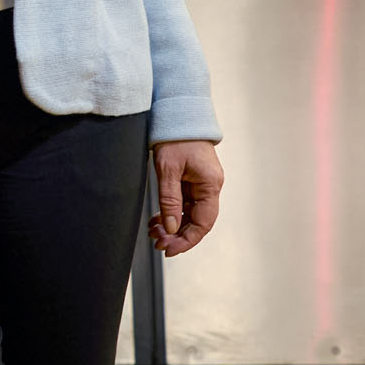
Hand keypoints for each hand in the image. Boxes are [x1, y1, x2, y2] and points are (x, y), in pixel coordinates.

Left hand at [150, 140, 222, 256]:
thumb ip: (169, 201)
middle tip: (157, 243)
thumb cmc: (175, 137)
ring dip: (172, 226)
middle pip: (197, 221)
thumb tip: (171, 228)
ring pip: (189, 214)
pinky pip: (184, 204)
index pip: (203, 222)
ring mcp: (202, 184)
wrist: (178, 114)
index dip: (188, 240)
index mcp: (210, 184)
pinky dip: (171, 213)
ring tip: (154, 232)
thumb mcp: (168, 170)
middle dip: (177, 235)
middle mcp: (210, 186)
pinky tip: (157, 220)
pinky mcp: (193, 180)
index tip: (170, 250)